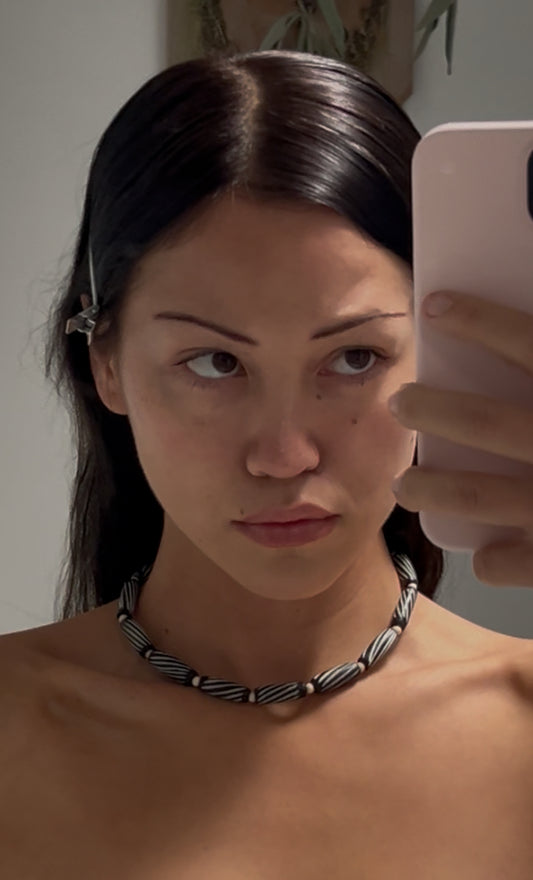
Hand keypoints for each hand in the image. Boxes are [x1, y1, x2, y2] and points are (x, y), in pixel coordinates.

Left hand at [388, 290, 532, 587]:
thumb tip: (527, 347)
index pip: (531, 344)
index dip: (481, 321)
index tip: (436, 305)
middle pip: (488, 423)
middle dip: (434, 410)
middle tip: (402, 401)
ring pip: (483, 496)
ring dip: (436, 489)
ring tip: (407, 485)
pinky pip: (517, 562)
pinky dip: (496, 560)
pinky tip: (484, 556)